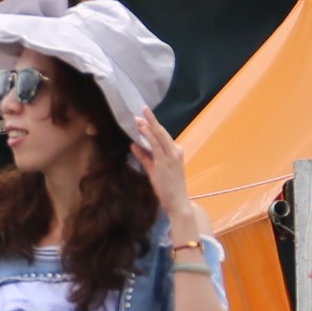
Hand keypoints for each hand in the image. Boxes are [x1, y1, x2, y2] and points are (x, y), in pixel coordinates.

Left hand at [128, 109, 204, 233]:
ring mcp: (171, 156)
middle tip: (143, 109)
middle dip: (151, 120)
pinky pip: (156, 146)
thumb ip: (144, 157)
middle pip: (162, 132)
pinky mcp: (165, 163)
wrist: (178, 201)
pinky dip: (149, 137)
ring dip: (149, 126)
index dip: (153, 125)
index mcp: (175, 151)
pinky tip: (142, 130)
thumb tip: (134, 145)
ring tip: (139, 117)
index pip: (163, 135)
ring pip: (159, 136)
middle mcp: (175, 151)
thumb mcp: (154, 170)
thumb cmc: (167, 187)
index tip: (145, 115)